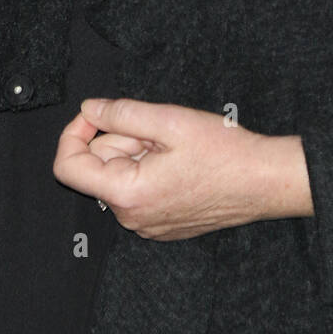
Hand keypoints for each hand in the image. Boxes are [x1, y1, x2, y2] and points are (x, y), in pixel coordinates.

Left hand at [53, 97, 313, 239]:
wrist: (265, 182)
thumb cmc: (226, 153)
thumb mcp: (171, 120)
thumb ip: (122, 113)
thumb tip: (90, 109)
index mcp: (126, 193)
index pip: (67, 166)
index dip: (74, 132)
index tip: (97, 113)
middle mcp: (131, 217)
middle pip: (99, 167)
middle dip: (121, 138)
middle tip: (160, 128)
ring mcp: (147, 224)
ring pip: (122, 175)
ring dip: (139, 152)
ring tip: (177, 146)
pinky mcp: (162, 224)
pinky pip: (140, 189)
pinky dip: (152, 168)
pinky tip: (182, 162)